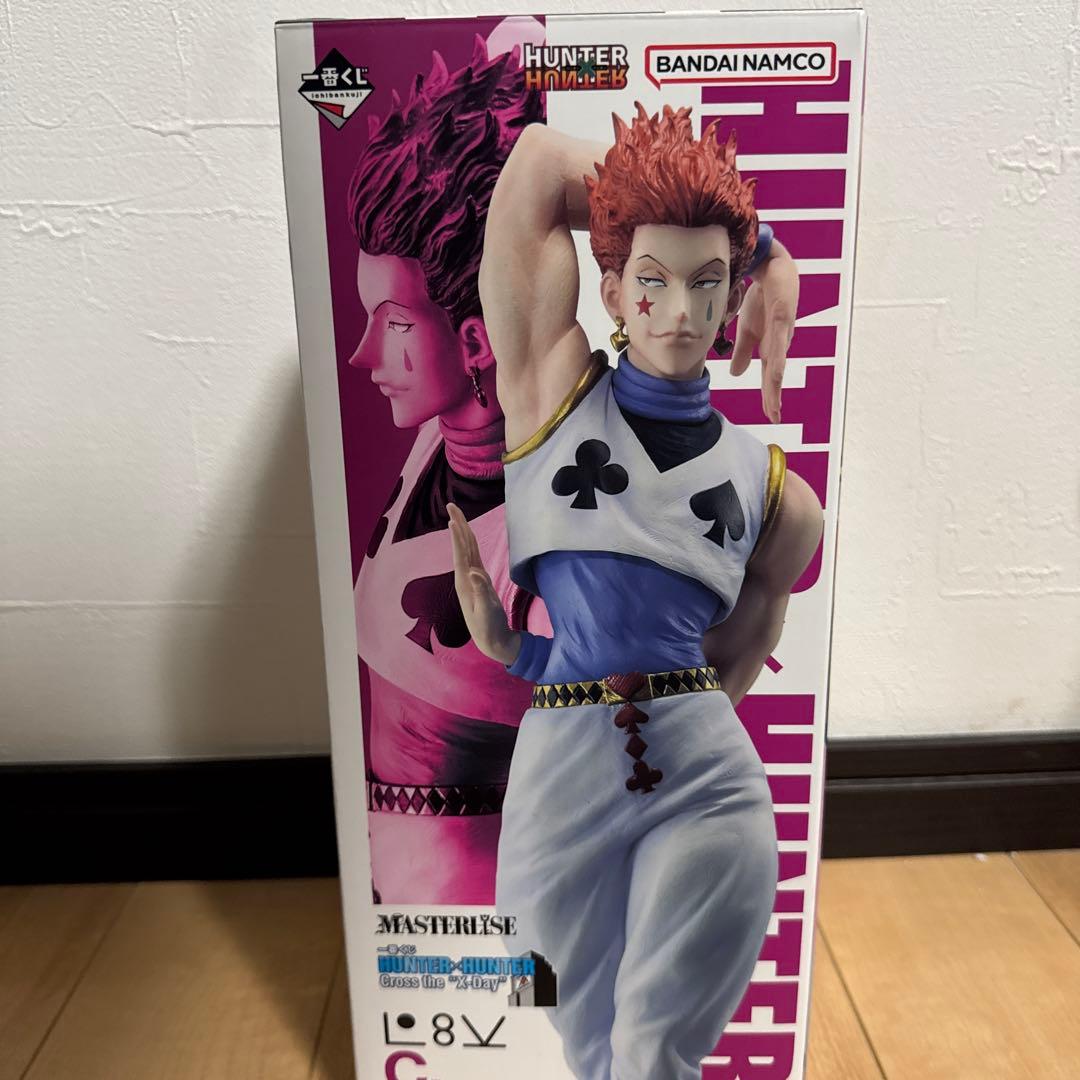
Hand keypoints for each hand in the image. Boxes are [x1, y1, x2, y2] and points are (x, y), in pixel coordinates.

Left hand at [447, 503, 519, 664]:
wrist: (491, 640)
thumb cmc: (489, 626)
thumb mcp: (487, 610)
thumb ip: (481, 590)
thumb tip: (473, 571)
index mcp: (465, 582)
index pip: (460, 555)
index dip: (457, 537)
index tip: (452, 519)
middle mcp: (466, 577)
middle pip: (462, 546)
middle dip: (457, 525)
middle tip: (451, 505)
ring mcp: (472, 578)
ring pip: (467, 549)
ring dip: (462, 531)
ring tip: (457, 515)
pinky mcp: (479, 580)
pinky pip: (474, 556)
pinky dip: (470, 543)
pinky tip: (468, 536)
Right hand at [731, 240, 798, 423]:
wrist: (771, 267)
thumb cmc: (763, 297)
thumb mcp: (748, 328)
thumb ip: (743, 351)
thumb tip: (738, 374)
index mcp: (771, 347)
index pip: (770, 376)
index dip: (771, 396)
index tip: (771, 416)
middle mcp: (780, 342)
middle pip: (775, 375)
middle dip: (774, 397)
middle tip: (774, 418)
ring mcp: (783, 329)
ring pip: (777, 361)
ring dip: (776, 383)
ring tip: (775, 402)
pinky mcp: (783, 314)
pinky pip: (778, 338)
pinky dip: (776, 356)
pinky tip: (775, 370)